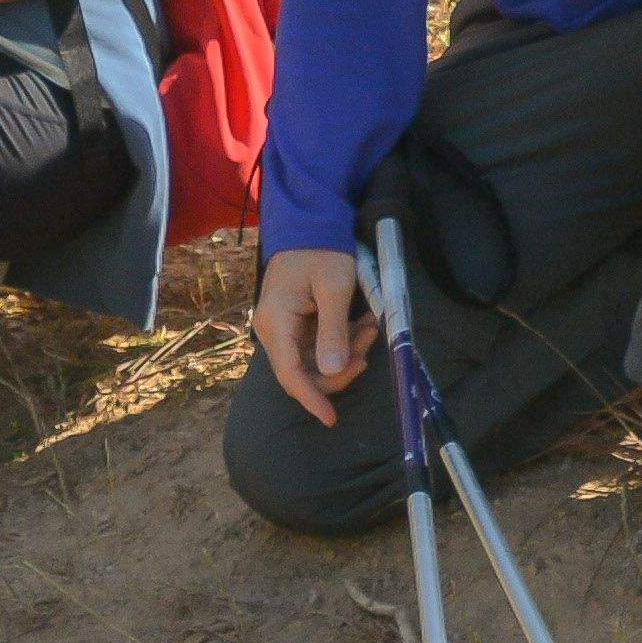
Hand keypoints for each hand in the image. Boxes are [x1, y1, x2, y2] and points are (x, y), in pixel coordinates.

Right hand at [253, 246, 378, 420]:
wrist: (309, 223)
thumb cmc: (321, 250)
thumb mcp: (334, 287)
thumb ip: (332, 331)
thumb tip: (331, 372)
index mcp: (276, 322)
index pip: (290, 374)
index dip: (312, 399)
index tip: (332, 419)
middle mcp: (272, 330)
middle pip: (303, 373)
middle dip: (339, 369)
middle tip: (368, 345)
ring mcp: (282, 328)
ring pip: (313, 362)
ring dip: (344, 354)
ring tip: (369, 329)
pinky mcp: (294, 325)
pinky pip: (316, 347)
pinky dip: (340, 343)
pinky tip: (360, 326)